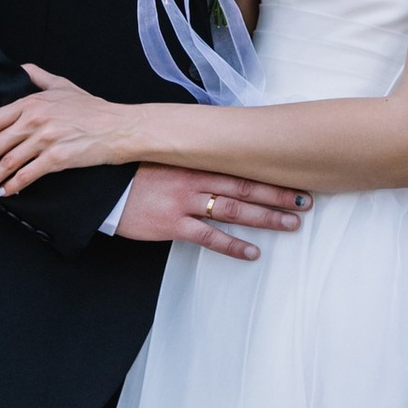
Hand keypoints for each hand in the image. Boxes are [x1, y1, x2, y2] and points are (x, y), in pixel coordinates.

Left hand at [0, 62, 120, 199]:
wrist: (118, 127)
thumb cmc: (92, 108)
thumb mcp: (63, 85)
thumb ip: (38, 75)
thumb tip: (20, 67)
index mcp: (31, 102)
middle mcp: (34, 120)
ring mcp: (45, 140)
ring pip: (6, 163)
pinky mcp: (57, 158)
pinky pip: (27, 175)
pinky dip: (12, 186)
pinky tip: (4, 191)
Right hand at [108, 164, 309, 260]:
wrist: (101, 186)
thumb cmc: (134, 171)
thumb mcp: (166, 155)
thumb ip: (193, 156)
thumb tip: (223, 155)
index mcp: (195, 160)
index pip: (241, 165)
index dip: (269, 171)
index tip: (295, 173)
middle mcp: (195, 179)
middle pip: (245, 186)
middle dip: (277, 194)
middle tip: (305, 200)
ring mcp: (184, 202)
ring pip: (233, 210)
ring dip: (265, 218)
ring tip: (291, 224)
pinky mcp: (172, 224)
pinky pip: (208, 237)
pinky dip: (233, 246)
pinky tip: (252, 253)